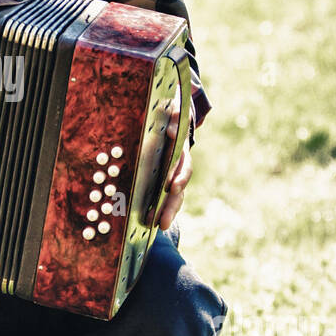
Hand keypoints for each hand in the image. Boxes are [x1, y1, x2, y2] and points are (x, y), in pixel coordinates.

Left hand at [157, 108, 191, 231]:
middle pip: (178, 189)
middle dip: (171, 206)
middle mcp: (179, 164)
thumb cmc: (166, 113)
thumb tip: (173, 128)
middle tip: (162, 221)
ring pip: (174, 197)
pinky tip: (152, 223)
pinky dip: (160, 210)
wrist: (168, 117)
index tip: (171, 188)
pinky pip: (164, 198)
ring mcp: (173, 174)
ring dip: (167, 213)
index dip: (179, 177)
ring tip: (158, 227)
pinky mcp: (164, 181)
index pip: (183, 165)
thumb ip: (173, 114)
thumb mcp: (170, 108)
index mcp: (180, 149)